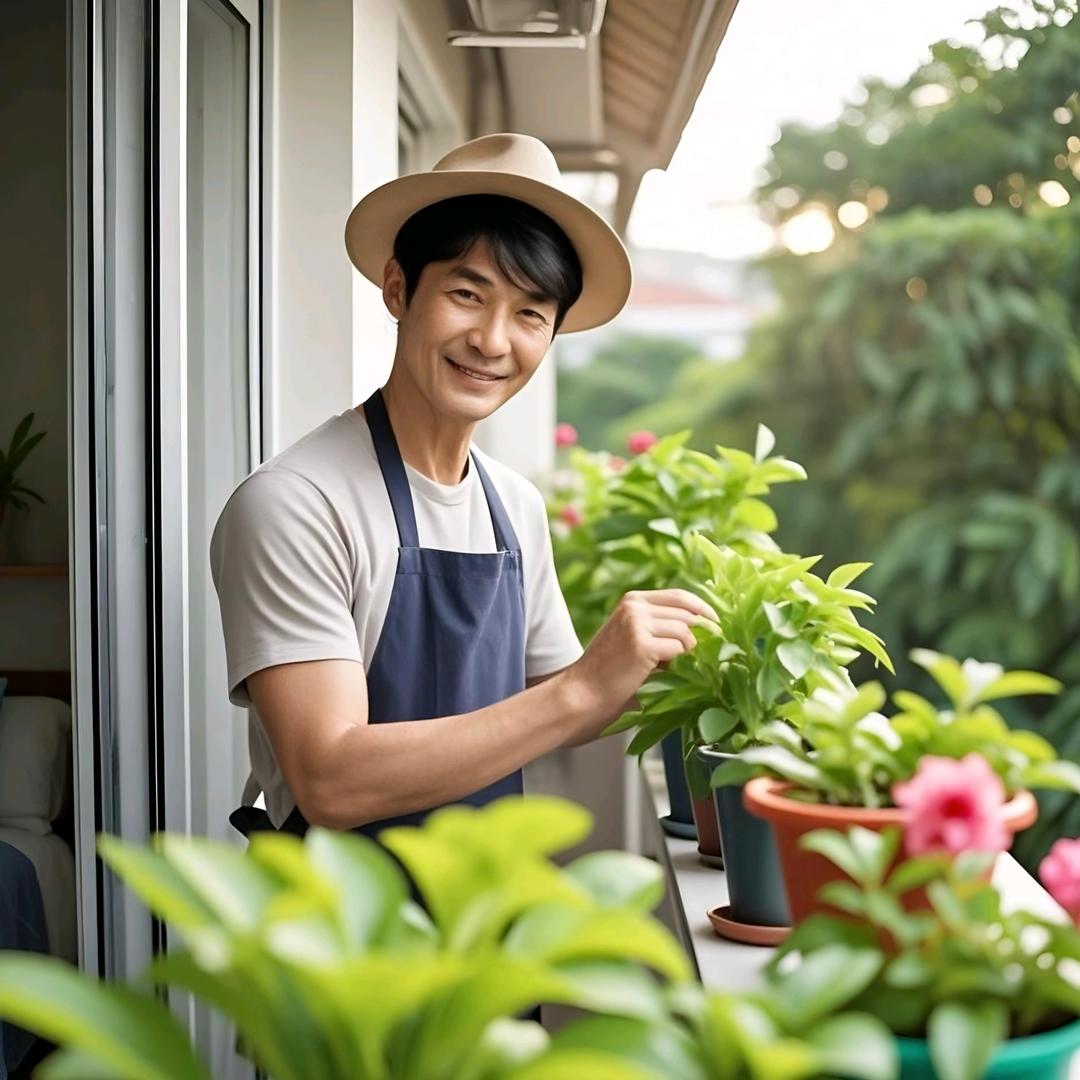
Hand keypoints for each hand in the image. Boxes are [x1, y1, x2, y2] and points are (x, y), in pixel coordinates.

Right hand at [562, 588, 717, 735]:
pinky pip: (678, 650)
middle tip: (701, 653)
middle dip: (701, 634)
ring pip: (686, 632)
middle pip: (687, 614)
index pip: (680, 596)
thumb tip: (706, 626)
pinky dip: (676, 663)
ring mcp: (637, 624)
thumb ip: (660, 624)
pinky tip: (658, 671)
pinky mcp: (642, 645)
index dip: (702, 609)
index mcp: (633, 600)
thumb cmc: (612, 669)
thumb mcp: (634, 634)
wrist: (585, 691)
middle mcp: (635, 606)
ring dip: (684, 652)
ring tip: (665, 666)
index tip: (716, 624)